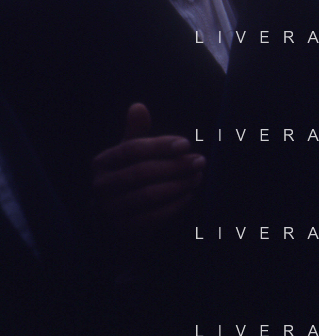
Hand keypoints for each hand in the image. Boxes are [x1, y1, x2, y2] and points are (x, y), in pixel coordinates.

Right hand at [91, 103, 203, 234]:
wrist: (116, 218)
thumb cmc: (128, 176)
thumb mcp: (129, 153)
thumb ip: (136, 132)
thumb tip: (138, 106)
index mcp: (102, 162)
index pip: (131, 150)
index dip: (160, 145)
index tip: (187, 144)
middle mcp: (101, 186)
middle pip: (141, 173)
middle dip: (175, 166)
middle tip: (200, 161)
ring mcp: (110, 210)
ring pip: (148, 195)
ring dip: (178, 185)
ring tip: (198, 177)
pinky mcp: (124, 230)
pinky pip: (153, 217)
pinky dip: (175, 205)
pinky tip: (189, 195)